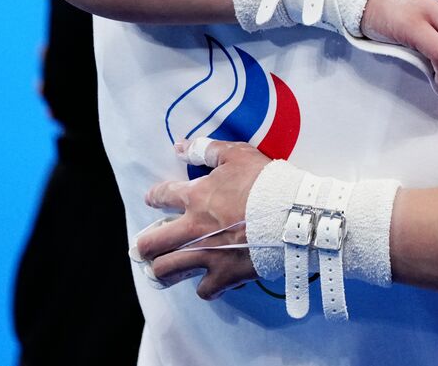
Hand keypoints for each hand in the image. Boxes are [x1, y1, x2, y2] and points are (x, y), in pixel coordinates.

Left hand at [136, 139, 269, 299]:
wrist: (293, 214)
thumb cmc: (267, 182)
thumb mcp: (238, 155)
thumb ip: (207, 150)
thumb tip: (181, 147)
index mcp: (196, 197)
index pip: (161, 196)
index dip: (153, 198)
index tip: (153, 200)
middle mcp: (193, 228)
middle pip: (151, 244)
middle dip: (144, 246)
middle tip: (146, 247)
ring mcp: (207, 255)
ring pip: (166, 271)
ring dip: (163, 270)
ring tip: (164, 270)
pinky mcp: (225, 275)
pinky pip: (204, 290)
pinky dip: (206, 287)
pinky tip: (210, 281)